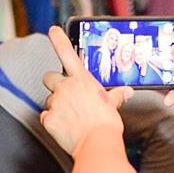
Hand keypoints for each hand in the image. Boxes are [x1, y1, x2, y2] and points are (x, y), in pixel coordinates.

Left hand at [41, 26, 132, 154]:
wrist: (96, 143)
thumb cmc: (107, 123)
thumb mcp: (113, 105)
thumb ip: (117, 95)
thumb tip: (127, 91)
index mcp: (82, 80)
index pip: (67, 53)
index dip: (58, 39)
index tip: (53, 30)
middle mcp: (66, 87)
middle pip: (49, 77)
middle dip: (53, 84)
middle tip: (63, 94)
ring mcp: (55, 103)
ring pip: (49, 100)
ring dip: (56, 106)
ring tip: (71, 118)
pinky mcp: (48, 119)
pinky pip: (46, 117)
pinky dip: (53, 122)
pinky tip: (65, 128)